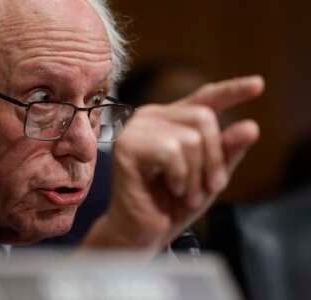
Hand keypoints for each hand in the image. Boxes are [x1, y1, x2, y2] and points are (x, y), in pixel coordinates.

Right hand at [83, 76, 263, 254]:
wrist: (142, 232)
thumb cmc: (172, 204)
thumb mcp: (210, 176)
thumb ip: (227, 152)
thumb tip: (250, 127)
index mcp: (171, 120)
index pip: (204, 98)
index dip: (231, 90)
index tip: (258, 85)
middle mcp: (152, 117)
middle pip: (203, 118)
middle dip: (214, 159)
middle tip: (208, 188)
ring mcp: (136, 129)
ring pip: (190, 137)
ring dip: (196, 175)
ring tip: (187, 194)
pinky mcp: (126, 146)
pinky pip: (171, 151)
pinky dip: (180, 176)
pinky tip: (171, 188)